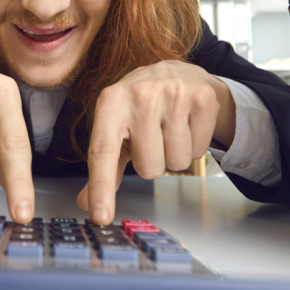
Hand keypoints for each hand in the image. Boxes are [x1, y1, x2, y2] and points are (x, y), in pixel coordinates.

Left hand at [77, 60, 235, 224]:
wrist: (178, 73)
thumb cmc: (141, 106)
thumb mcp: (116, 129)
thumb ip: (103, 168)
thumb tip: (87, 203)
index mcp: (110, 102)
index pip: (102, 152)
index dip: (101, 187)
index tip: (100, 216)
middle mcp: (140, 95)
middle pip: (149, 168)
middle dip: (152, 161)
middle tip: (152, 138)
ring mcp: (173, 94)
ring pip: (176, 163)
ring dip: (174, 154)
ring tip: (169, 130)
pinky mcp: (202, 98)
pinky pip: (199, 150)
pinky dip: (194, 145)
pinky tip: (186, 124)